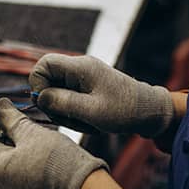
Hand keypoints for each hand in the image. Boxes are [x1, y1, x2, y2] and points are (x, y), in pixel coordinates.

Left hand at [0, 98, 107, 188]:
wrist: (82, 187)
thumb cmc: (57, 159)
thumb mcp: (31, 132)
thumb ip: (10, 118)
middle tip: (6, 115)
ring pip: (1, 160)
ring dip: (7, 142)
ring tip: (19, 126)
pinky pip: (12, 170)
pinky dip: (15, 154)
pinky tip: (27, 142)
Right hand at [29, 54, 173, 137]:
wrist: (150, 112)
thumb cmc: (125, 110)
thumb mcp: (92, 111)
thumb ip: (63, 103)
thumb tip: (40, 98)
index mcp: (80, 67)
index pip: (43, 65)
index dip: (38, 84)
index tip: (48, 104)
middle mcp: (79, 69)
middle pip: (47, 81)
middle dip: (52, 103)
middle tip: (68, 119)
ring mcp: (82, 79)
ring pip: (55, 93)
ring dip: (63, 112)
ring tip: (83, 123)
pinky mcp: (85, 89)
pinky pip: (66, 99)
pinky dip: (71, 113)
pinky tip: (86, 122)